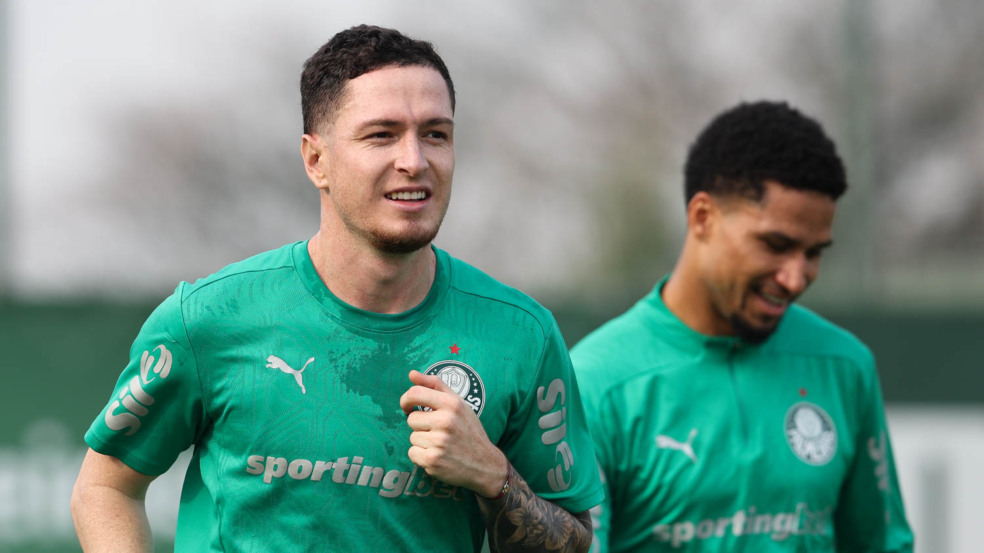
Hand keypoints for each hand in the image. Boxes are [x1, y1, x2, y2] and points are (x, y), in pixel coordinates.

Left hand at [399, 370, 506, 496]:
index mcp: (452, 404)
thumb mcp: (459, 404)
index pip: (415, 393)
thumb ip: (435, 386)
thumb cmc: (470, 431)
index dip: (406, 400)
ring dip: (422, 442)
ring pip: (412, 437)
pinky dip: (421, 456)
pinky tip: (438, 455)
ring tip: (440, 444)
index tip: (408, 406)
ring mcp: (439, 442)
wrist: (485, 464)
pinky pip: (412, 453)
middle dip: (421, 425)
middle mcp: (445, 421)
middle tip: (438, 432)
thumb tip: (411, 374)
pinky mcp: (433, 460)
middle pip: (411, 419)